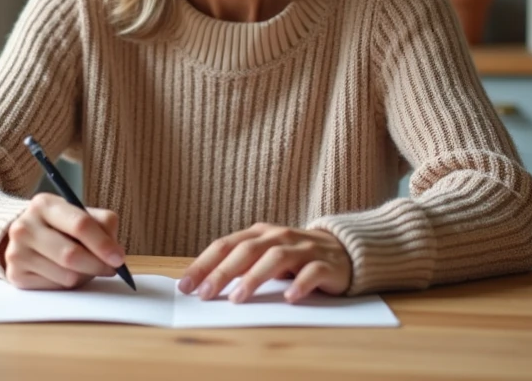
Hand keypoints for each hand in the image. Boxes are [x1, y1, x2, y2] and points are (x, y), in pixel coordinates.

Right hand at [0, 193, 125, 290]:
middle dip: (97, 265)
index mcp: (44, 204)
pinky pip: (54, 288)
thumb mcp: (81, 213)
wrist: (26, 235)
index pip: (80, 224)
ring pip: (65, 275)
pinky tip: (66, 273)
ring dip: (84, 276)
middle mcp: (24, 226)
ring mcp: (16, 252)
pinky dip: (68, 284)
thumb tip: (116, 253)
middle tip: (111, 269)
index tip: (119, 258)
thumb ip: (103, 225)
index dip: (103, 244)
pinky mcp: (15, 275)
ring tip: (86, 267)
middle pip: (71, 255)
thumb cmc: (61, 225)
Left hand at [178, 223, 350, 303]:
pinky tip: (288, 297)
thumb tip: (203, 283)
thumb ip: (240, 264)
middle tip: (205, 294)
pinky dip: (300, 284)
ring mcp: (304, 248)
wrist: (344, 250)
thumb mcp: (265, 255)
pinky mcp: (327, 264)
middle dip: (223, 272)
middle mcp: (279, 236)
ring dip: (255, 278)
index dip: (204, 264)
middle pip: (247, 250)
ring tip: (238, 298)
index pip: (226, 245)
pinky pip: (312, 272)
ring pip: (276, 258)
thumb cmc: (295, 256)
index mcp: (260, 233)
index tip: (186, 285)